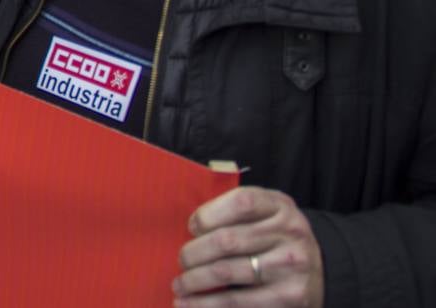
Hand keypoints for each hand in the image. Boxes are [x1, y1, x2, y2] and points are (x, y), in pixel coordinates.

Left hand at [173, 186, 323, 307]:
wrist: (320, 270)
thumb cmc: (276, 237)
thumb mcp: (267, 212)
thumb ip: (235, 210)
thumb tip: (191, 229)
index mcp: (280, 206)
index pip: (241, 202)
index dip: (208, 214)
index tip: (192, 227)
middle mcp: (290, 234)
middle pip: (227, 240)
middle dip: (193, 253)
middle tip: (182, 260)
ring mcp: (291, 267)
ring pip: (226, 272)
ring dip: (194, 281)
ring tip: (179, 285)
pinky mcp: (289, 298)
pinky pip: (238, 301)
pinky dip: (207, 304)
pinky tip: (188, 304)